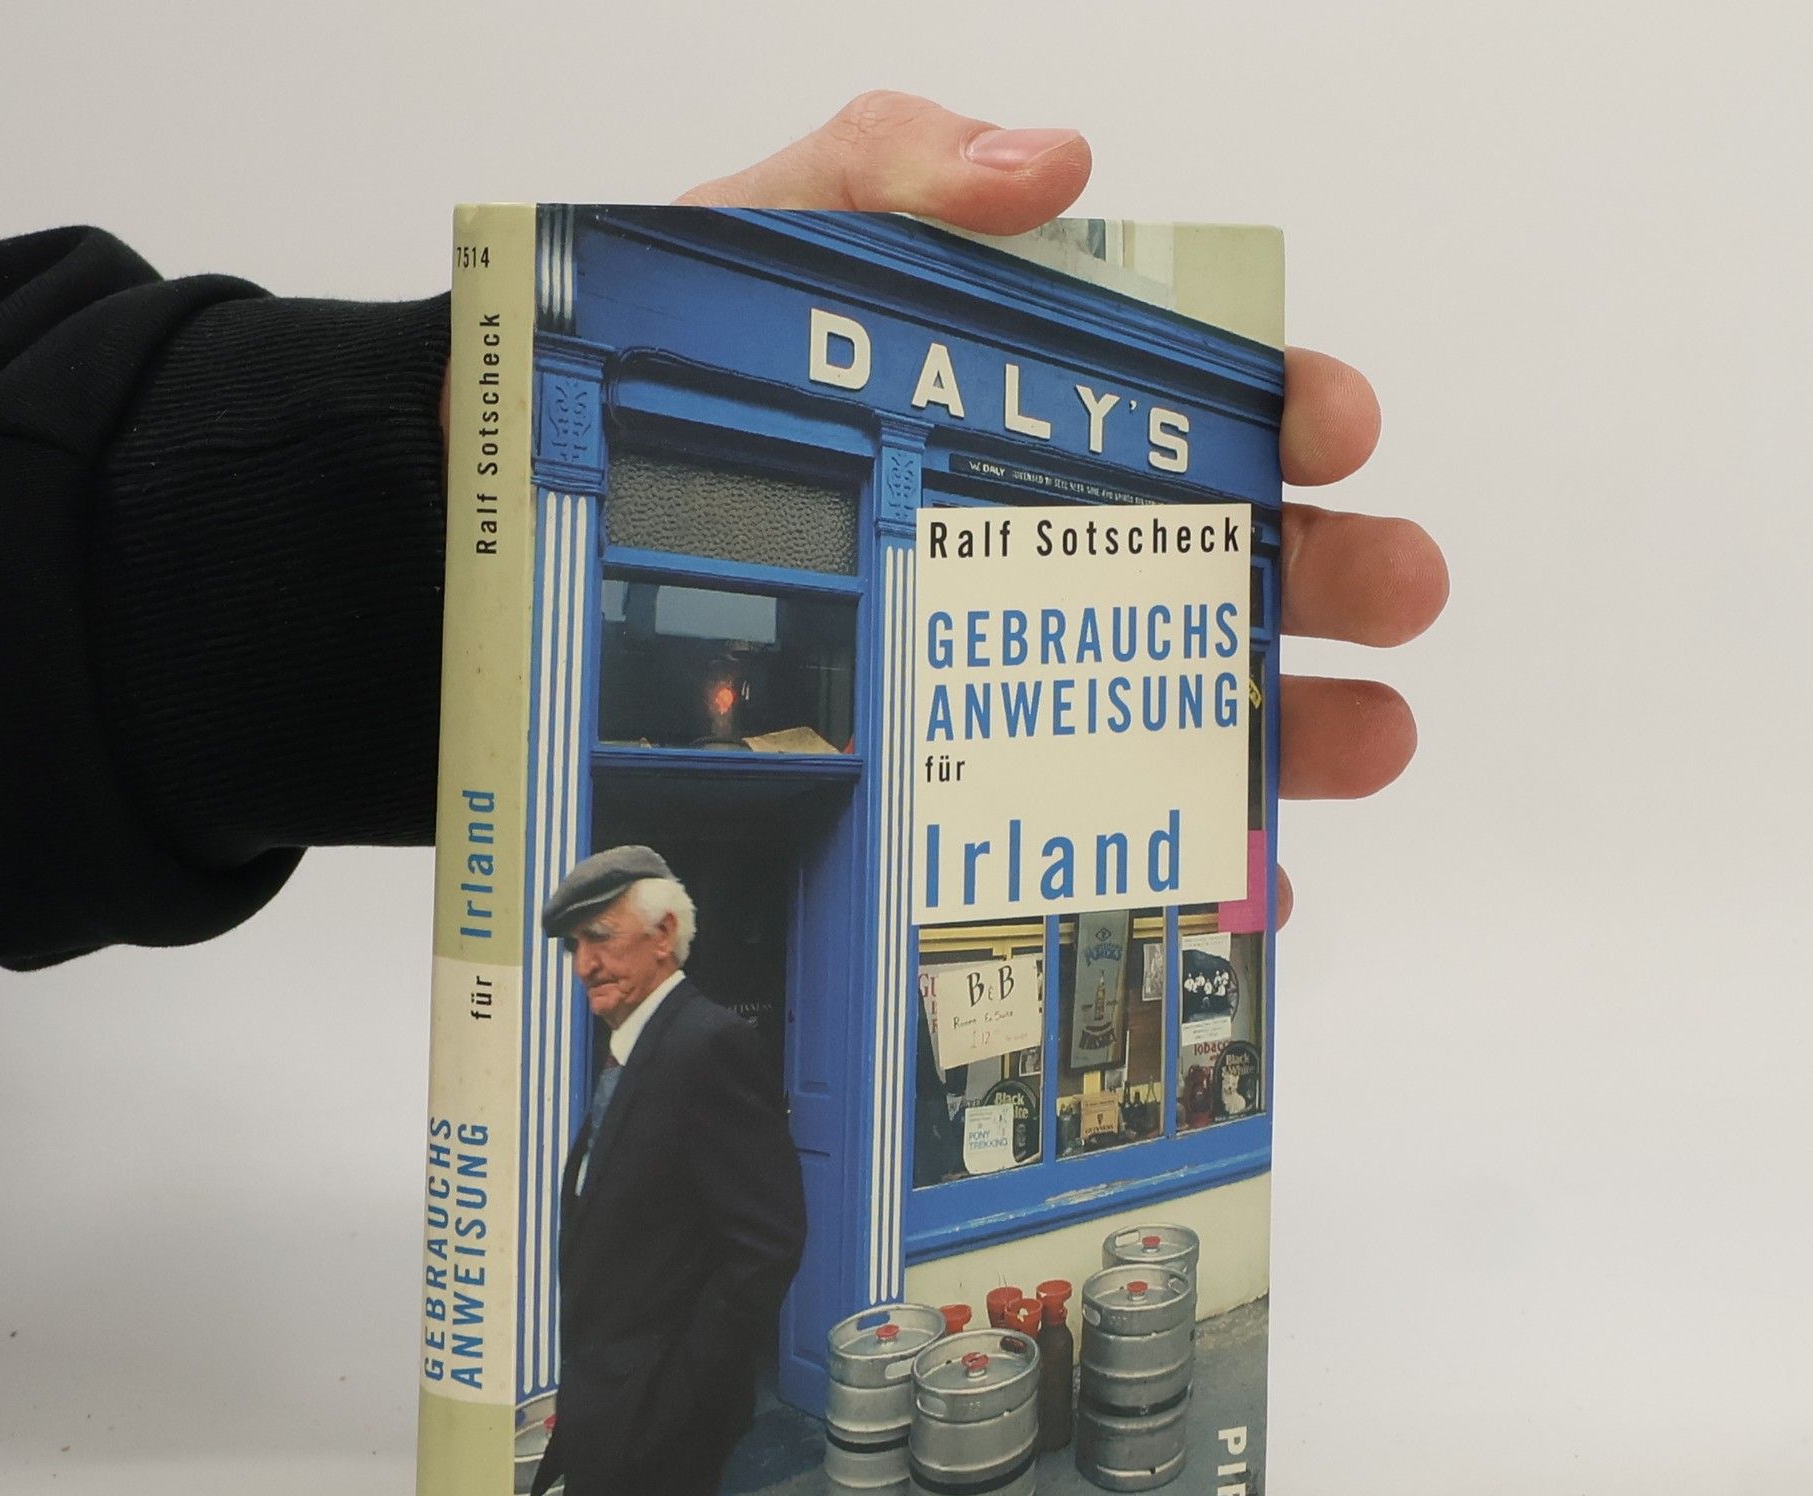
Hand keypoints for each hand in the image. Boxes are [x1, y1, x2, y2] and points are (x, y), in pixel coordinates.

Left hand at [677, 92, 1447, 925]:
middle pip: (1229, 559)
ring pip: (1193, 700)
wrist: (548, 517)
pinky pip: (1096, 826)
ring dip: (1299, 722)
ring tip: (1369, 740)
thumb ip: (891, 171)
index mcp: (1036, 413)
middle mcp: (1051, 544)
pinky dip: (1180, 853)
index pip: (1196, 403)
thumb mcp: (764, 244)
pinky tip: (1233, 878)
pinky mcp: (964, 780)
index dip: (1286, 405)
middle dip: (1335, 569)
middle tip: (1396, 587)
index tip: (1333, 427)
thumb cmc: (662, 377)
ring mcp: (1018, 668)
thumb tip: (1052, 170)